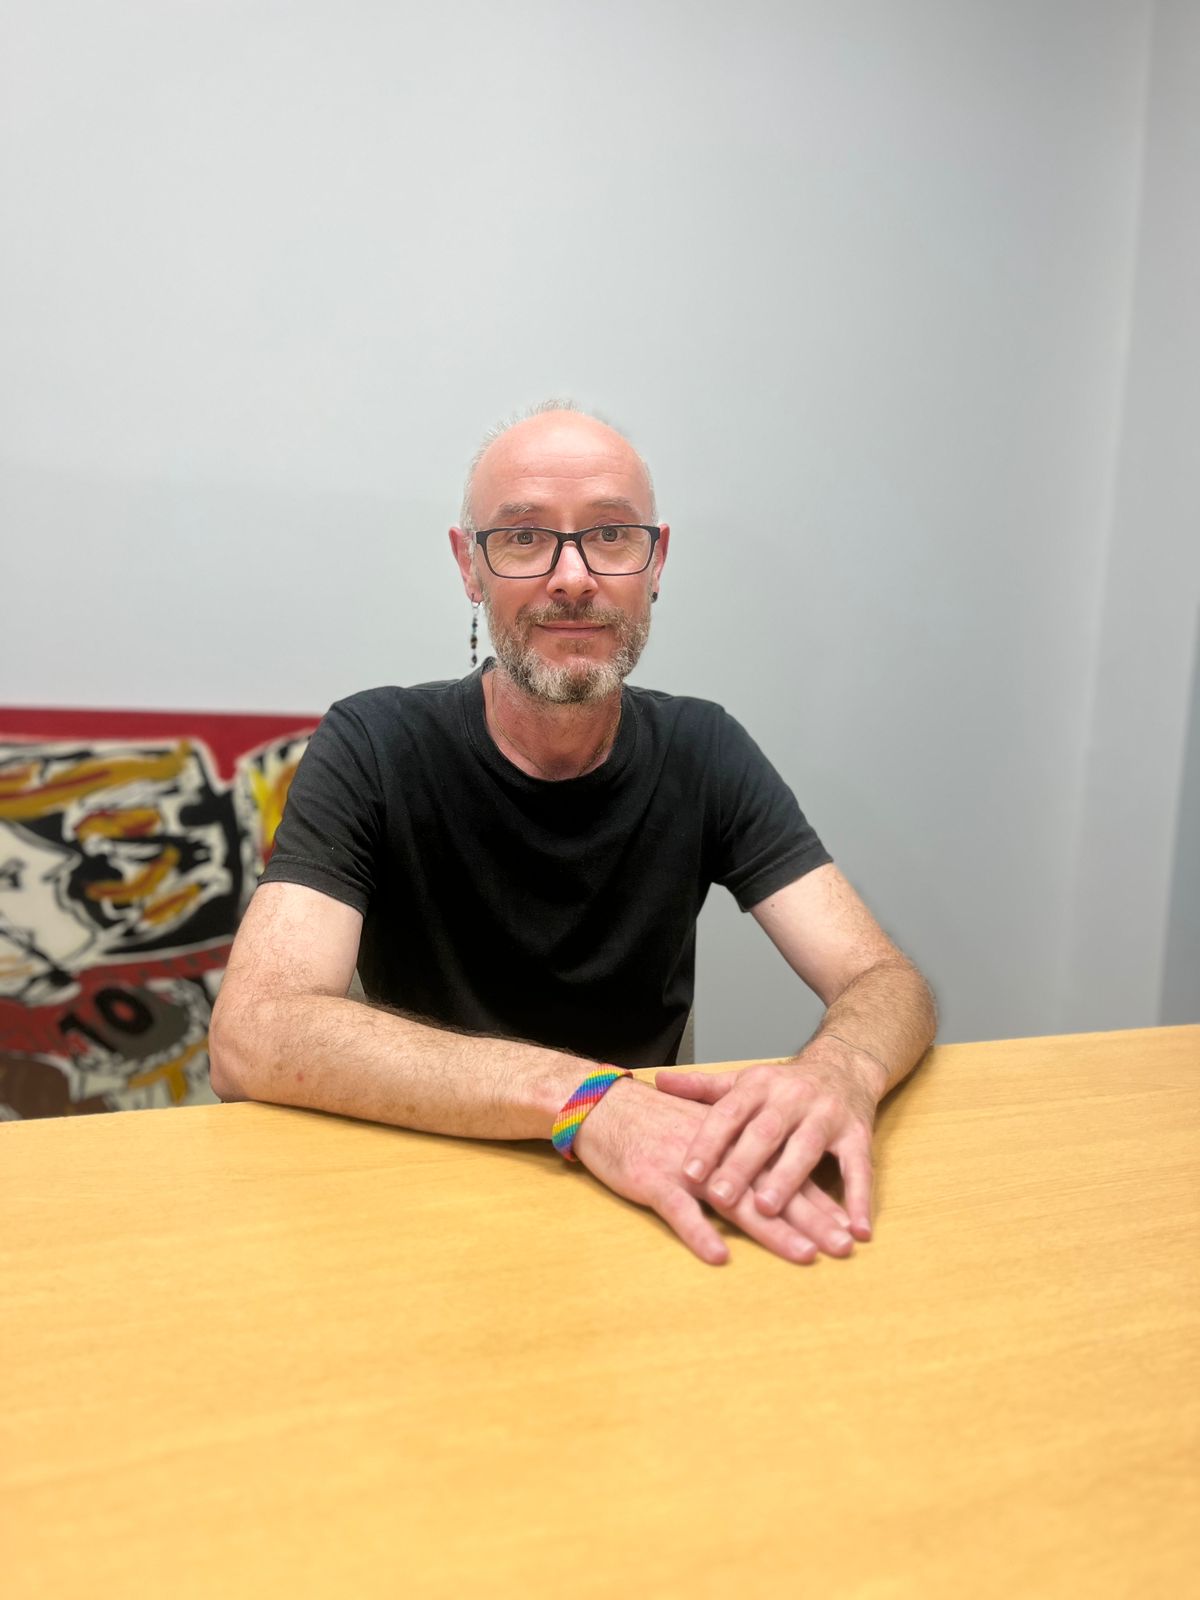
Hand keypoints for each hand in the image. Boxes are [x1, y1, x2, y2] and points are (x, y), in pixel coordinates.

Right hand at [572, 1076, 858, 1265]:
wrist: (602, 1107)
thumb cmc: (652, 1123)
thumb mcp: (700, 1132)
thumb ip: (734, 1155)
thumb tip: (768, 1184)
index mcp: (734, 1142)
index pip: (785, 1172)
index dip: (818, 1200)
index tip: (849, 1226)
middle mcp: (720, 1153)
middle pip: (773, 1188)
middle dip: (812, 1220)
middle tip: (843, 1247)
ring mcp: (688, 1167)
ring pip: (737, 1202)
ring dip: (773, 1231)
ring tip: (804, 1254)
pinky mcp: (655, 1179)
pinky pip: (680, 1210)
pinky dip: (699, 1233)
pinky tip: (718, 1255)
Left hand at [654, 1048, 879, 1239]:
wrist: (845, 1065)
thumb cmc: (784, 1085)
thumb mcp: (743, 1082)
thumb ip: (702, 1088)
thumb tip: (657, 1081)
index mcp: (759, 1085)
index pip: (728, 1114)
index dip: (708, 1143)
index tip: (688, 1173)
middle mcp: (792, 1097)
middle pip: (764, 1133)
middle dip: (742, 1166)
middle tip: (720, 1198)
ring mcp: (827, 1115)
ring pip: (806, 1149)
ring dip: (788, 1181)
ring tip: (768, 1210)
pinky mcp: (858, 1134)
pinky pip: (859, 1168)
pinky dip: (860, 1199)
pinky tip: (856, 1229)